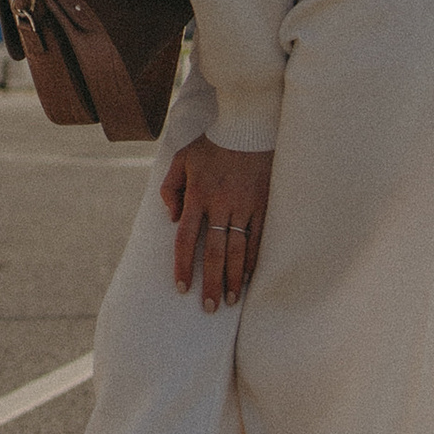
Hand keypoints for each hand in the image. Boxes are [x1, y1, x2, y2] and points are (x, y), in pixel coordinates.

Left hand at [160, 138, 273, 313]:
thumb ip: (170, 188)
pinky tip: (250, 278)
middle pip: (213, 252)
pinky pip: (259, 238)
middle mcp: (220, 204)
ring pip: (237, 250)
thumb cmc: (212, 144)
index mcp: (198, 195)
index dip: (183, 266)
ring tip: (230, 301)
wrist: (248, 126)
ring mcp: (244, 205)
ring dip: (233, 278)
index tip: (182, 288)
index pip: (186, 239)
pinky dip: (254, 260)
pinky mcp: (264, 204)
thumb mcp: (181, 159)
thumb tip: (172, 218)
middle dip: (210, 283)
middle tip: (208, 307)